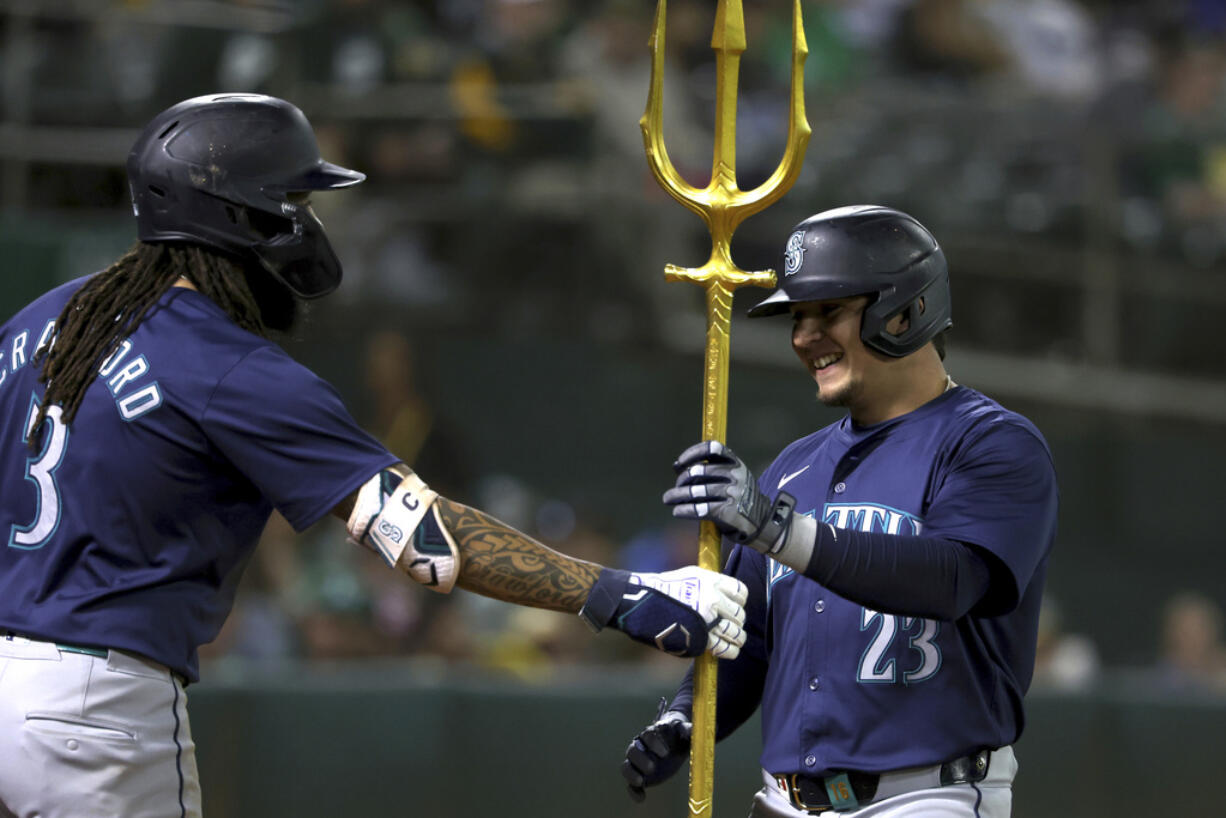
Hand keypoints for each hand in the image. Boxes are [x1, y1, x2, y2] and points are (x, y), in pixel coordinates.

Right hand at [579, 566, 747, 658]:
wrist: (638, 604)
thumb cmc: (661, 589)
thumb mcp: (689, 575)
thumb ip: (711, 583)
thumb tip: (727, 594)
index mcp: (711, 581)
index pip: (741, 593)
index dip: (739, 602)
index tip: (734, 607)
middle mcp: (712, 599)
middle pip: (740, 615)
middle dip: (736, 622)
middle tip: (729, 625)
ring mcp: (707, 621)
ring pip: (737, 633)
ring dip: (736, 638)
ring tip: (732, 639)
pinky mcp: (701, 639)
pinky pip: (726, 648)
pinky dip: (730, 651)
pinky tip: (726, 649)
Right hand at [622, 700, 691, 801]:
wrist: (674, 743)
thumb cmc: (679, 737)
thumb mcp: (685, 732)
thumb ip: (688, 730)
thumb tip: (694, 729)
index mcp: (652, 733)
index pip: (648, 735)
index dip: (654, 743)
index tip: (665, 753)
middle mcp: (640, 746)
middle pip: (633, 751)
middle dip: (640, 759)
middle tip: (652, 768)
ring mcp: (638, 762)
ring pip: (626, 766)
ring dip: (631, 774)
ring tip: (640, 782)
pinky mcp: (639, 776)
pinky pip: (631, 784)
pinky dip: (633, 792)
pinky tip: (641, 798)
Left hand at [664, 441, 793, 552]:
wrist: (762, 522)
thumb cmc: (740, 499)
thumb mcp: (733, 479)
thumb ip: (710, 471)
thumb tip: (677, 467)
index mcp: (736, 464)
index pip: (712, 449)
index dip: (692, 453)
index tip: (680, 463)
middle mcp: (735, 476)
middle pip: (699, 472)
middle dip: (682, 479)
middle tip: (676, 488)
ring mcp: (733, 494)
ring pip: (696, 491)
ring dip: (677, 495)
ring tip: (668, 499)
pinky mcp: (728, 512)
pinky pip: (700, 509)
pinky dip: (684, 510)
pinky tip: (677, 511)